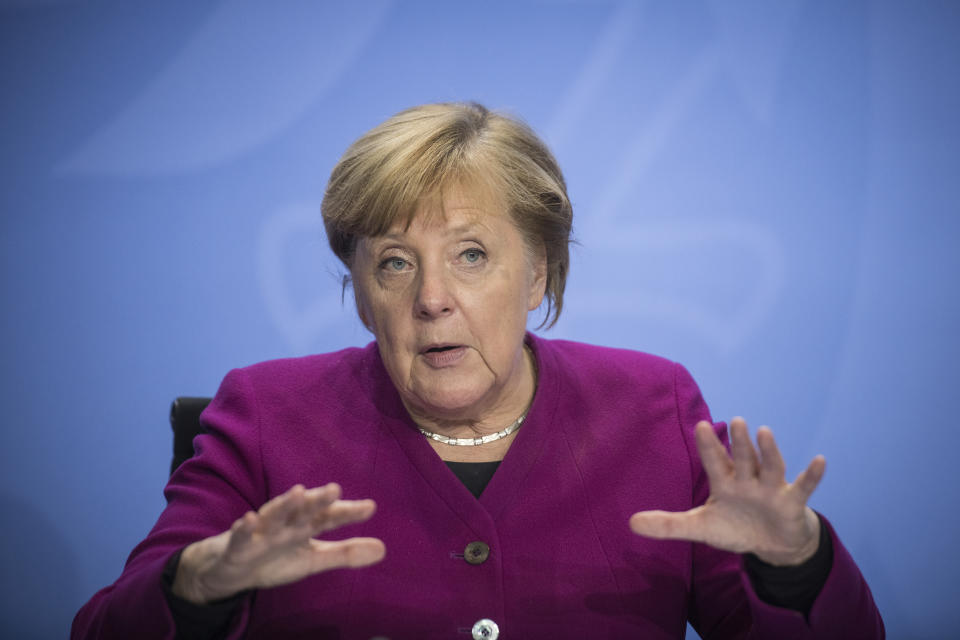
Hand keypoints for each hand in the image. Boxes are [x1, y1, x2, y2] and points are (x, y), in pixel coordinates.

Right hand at [172, 483, 384, 603]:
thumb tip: (384, 550)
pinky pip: (240, 536)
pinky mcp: (238, 545)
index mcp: (305, 525)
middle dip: (317, 499)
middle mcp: (286, 523)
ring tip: (298, 493)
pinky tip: (249, 519)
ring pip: (274, 515)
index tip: (370, 507)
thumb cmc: (277, 558)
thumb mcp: (315, 559)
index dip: (348, 512)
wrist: (233, 569)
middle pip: (303, 509)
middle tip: (334, 489)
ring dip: (285, 504)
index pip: (329, 516)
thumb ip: (346, 554)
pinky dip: (243, 528)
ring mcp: (261, 532)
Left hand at [629, 417, 823, 565]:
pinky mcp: (792, 502)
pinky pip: (804, 486)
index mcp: (725, 482)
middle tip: (735, 420)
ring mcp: (771, 489)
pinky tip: (820, 460)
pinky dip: (812, 475)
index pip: (714, 461)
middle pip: (742, 458)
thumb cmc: (735, 528)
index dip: (707, 445)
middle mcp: (748, 480)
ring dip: (769, 451)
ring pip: (770, 466)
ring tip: (764, 431)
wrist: (771, 545)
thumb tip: (630, 523)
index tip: (698, 425)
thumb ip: (668, 524)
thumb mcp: (700, 528)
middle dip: (739, 442)